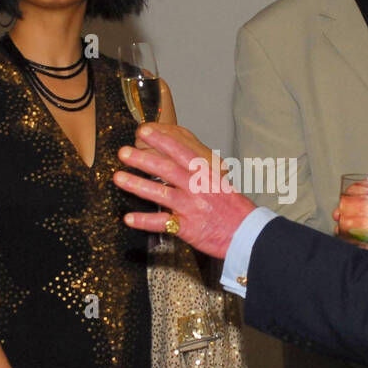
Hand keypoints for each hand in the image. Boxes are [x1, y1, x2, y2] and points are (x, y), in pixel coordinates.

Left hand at [114, 124, 256, 258]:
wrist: (249, 236)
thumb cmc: (237, 212)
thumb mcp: (223, 186)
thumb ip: (203, 176)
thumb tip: (188, 166)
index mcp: (207, 175)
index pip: (182, 152)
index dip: (162, 140)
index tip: (145, 131)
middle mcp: (198, 187)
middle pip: (166, 169)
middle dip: (142, 159)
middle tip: (123, 152)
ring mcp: (192, 206)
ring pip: (159, 192)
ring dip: (136, 184)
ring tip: (118, 178)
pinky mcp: (188, 227)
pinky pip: (162, 223)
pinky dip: (143, 221)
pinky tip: (128, 218)